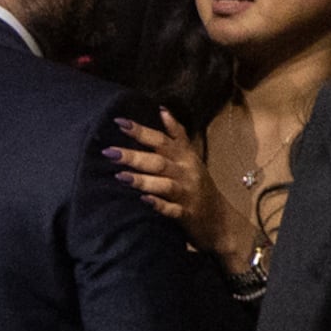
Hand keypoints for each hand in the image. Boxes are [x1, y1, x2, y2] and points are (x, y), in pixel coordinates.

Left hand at [112, 114, 245, 266]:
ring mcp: (187, 194)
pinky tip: (144, 201)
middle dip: (134, 156)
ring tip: (120, 176)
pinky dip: (159, 205)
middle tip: (109, 152)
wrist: (220, 220)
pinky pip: (172, 209)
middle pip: (159, 162)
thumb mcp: (191, 158)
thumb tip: (162, 110)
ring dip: (143, 180)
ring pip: (165, 184)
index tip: (119, 123)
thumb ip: (177, 136)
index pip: (162, 140)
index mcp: (186, 157)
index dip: (142, 131)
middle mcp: (187, 173)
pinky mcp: (187, 214)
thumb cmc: (199, 185)